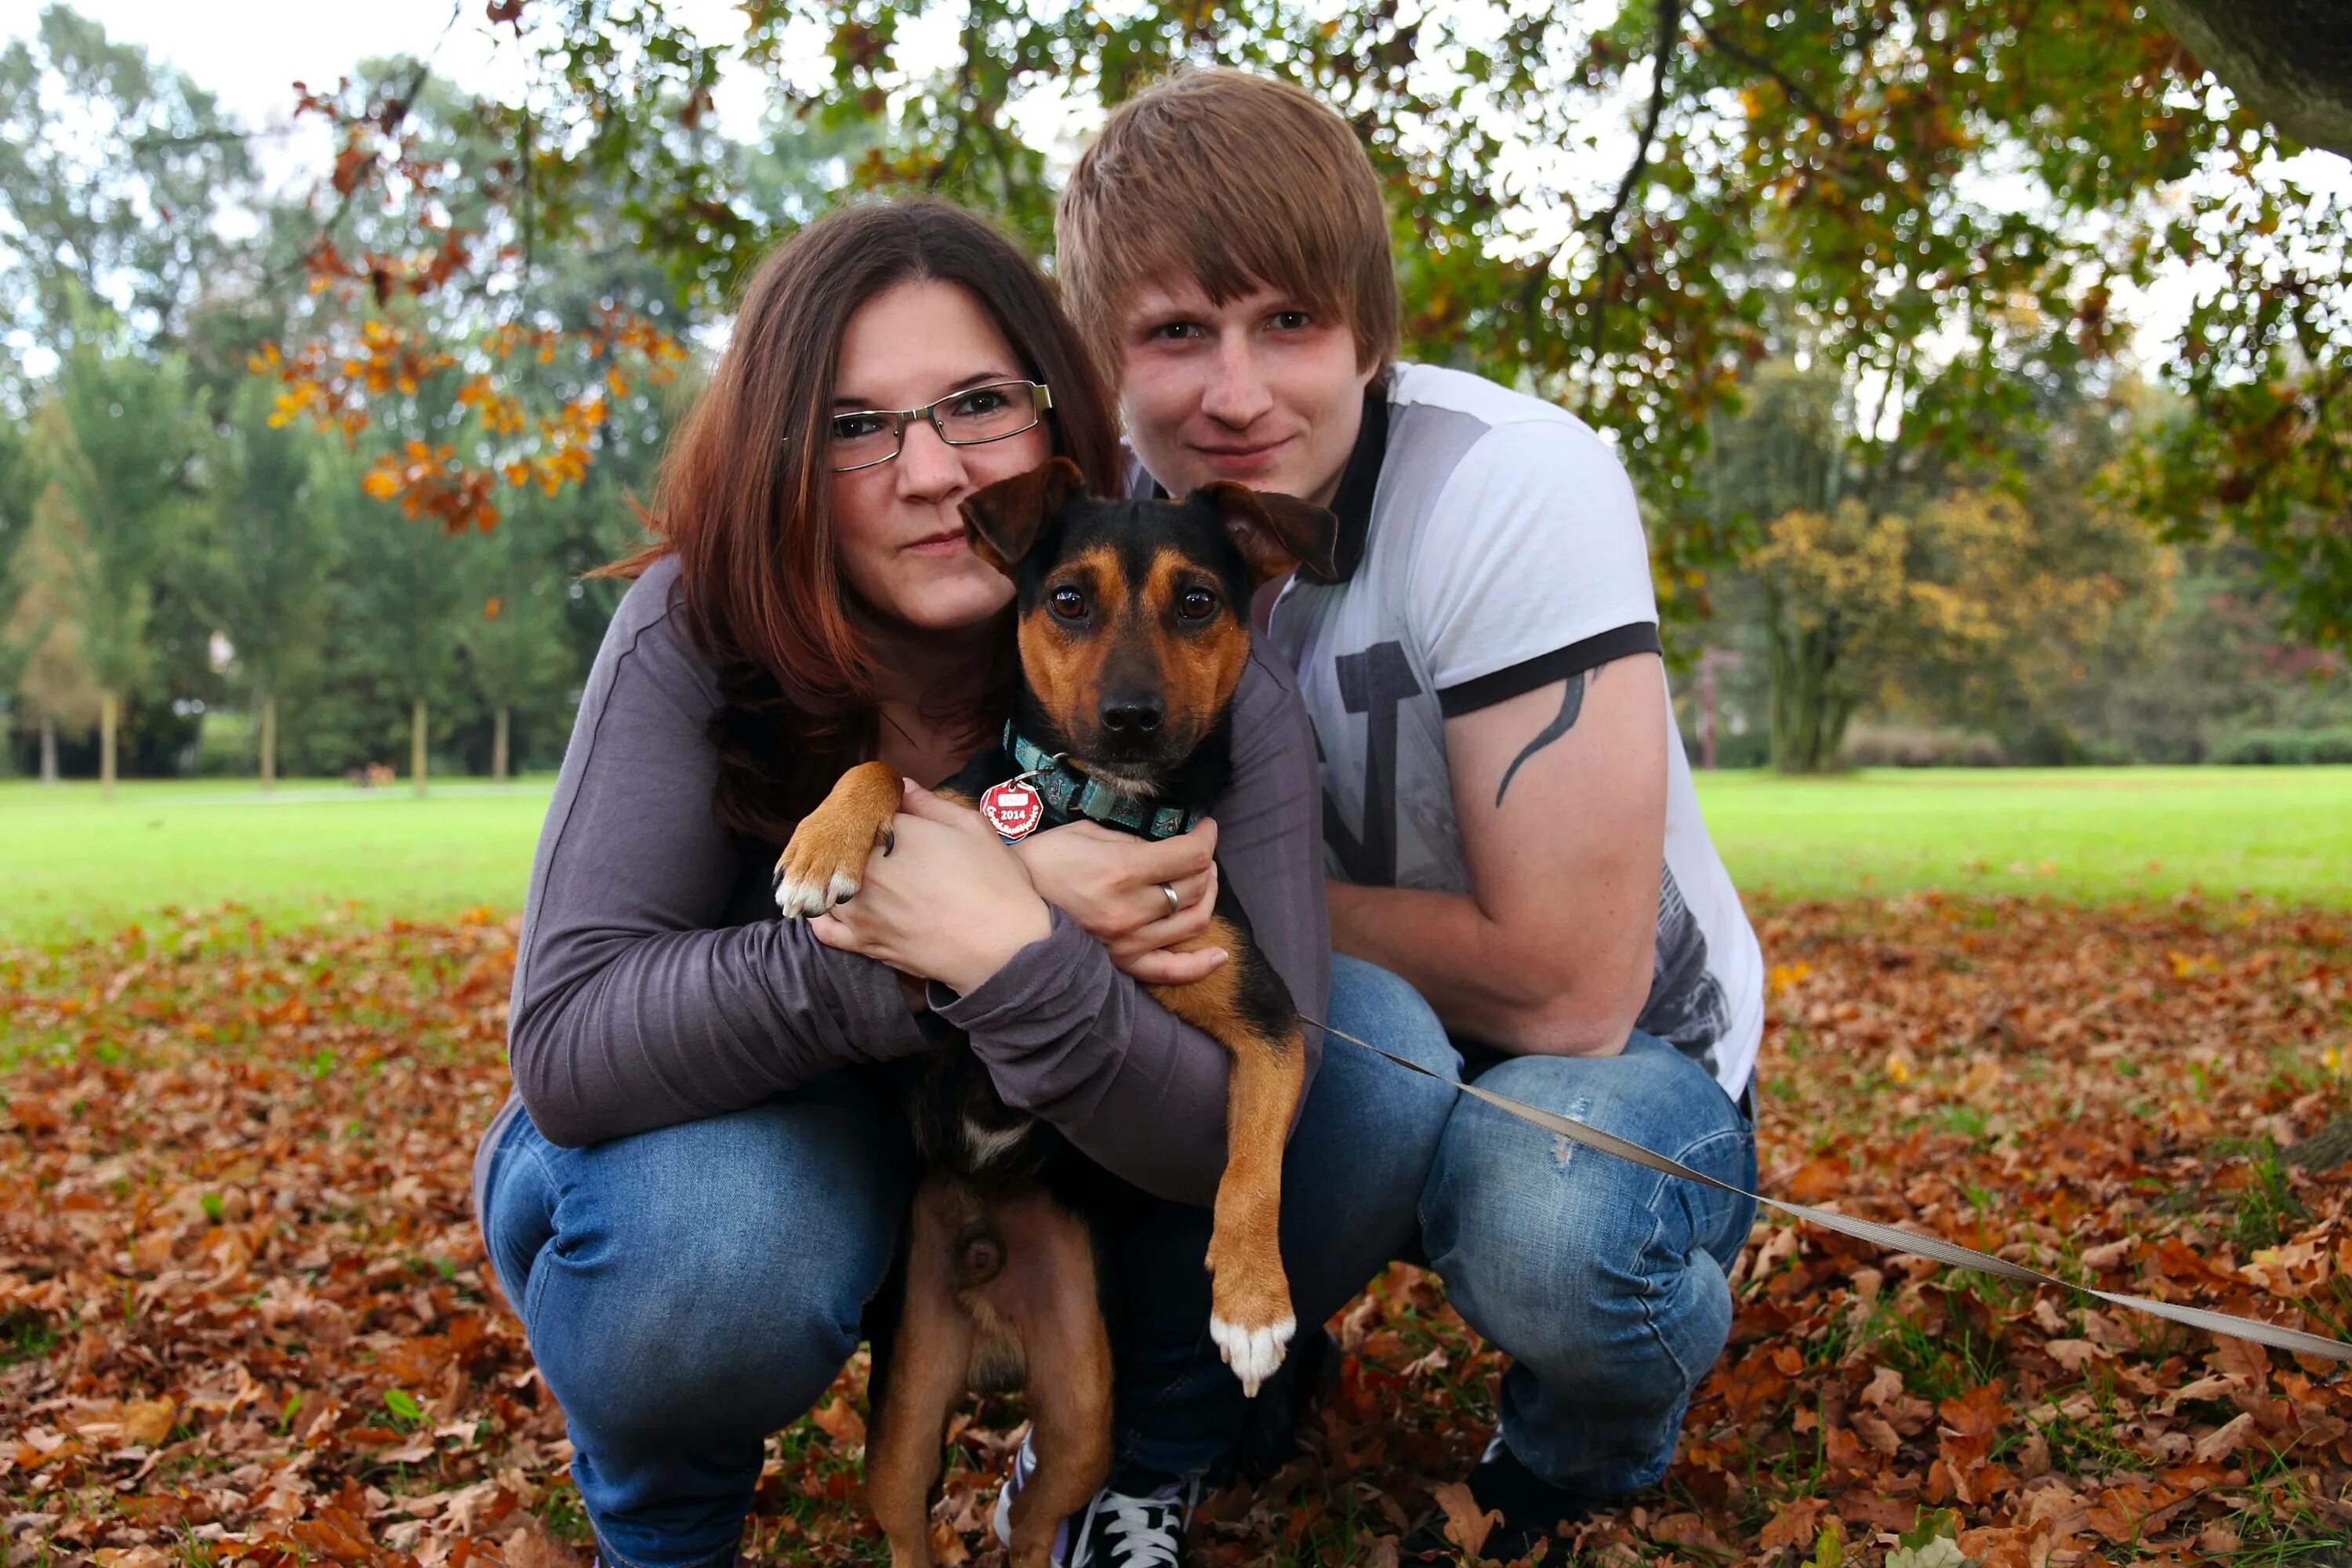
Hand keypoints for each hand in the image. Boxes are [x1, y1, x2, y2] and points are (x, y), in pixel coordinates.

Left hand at [809, 782, 1052, 993]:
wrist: (1006, 947)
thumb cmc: (995, 882)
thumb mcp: (971, 827)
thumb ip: (928, 802)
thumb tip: (900, 784)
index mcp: (891, 833)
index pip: (865, 810)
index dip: (873, 810)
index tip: (883, 815)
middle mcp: (865, 868)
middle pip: (837, 845)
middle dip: (850, 841)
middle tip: (872, 845)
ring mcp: (859, 909)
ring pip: (826, 886)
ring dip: (832, 878)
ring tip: (848, 875)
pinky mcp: (863, 944)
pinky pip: (825, 929)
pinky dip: (822, 917)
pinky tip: (833, 908)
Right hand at [1012, 814, 1227, 984]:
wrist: (1009, 906)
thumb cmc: (1046, 861)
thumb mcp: (1087, 833)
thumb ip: (1133, 841)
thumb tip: (1169, 846)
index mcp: (1122, 870)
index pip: (1190, 854)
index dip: (1207, 837)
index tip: (1206, 828)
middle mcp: (1131, 909)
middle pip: (1195, 884)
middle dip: (1205, 863)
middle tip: (1197, 853)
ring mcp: (1129, 941)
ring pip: (1193, 921)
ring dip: (1207, 896)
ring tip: (1202, 882)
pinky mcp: (1123, 964)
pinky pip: (1173, 970)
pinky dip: (1202, 964)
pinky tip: (1221, 953)